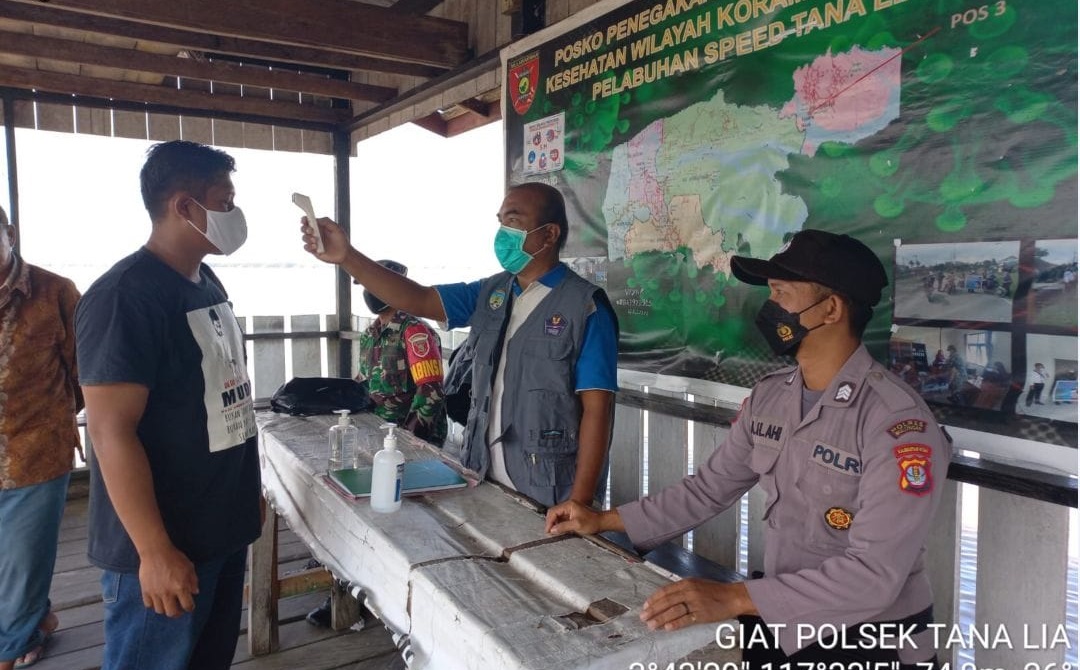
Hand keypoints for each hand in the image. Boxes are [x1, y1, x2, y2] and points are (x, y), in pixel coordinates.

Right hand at [137, 544, 198, 617]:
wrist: (156, 552)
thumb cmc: (175, 557)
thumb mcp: (189, 567)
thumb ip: (193, 580)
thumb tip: (194, 592)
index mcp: (180, 587)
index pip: (187, 605)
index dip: (190, 608)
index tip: (190, 606)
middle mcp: (167, 593)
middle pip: (172, 613)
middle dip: (177, 613)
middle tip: (179, 609)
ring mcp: (155, 593)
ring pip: (160, 610)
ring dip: (165, 608)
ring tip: (168, 603)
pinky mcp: (145, 591)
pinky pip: (148, 604)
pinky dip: (153, 604)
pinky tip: (157, 599)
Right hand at [300, 216, 350, 263]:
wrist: (344, 253)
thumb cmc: (341, 240)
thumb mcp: (336, 228)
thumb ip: (326, 222)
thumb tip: (316, 219)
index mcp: (319, 226)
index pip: (309, 221)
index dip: (304, 219)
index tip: (305, 220)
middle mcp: (315, 233)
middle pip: (303, 228)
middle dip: (305, 228)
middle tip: (311, 231)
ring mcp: (313, 242)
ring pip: (304, 238)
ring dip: (307, 238)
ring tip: (315, 240)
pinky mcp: (313, 250)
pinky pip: (306, 247)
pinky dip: (308, 246)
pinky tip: (315, 247)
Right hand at [545, 500, 614, 535]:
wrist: (601, 522)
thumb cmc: (592, 522)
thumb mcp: (577, 525)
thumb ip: (563, 527)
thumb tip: (552, 529)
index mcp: (569, 505)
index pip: (553, 511)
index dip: (549, 522)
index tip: (548, 531)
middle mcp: (568, 505)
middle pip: (554, 513)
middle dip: (551, 522)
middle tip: (549, 532)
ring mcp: (570, 509)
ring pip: (557, 516)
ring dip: (555, 524)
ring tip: (554, 532)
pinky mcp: (572, 514)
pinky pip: (562, 518)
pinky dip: (559, 524)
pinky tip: (560, 530)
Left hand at [640, 579, 755, 630]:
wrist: (733, 597)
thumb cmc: (714, 591)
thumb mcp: (697, 584)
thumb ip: (682, 589)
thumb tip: (666, 597)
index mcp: (686, 583)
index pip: (665, 591)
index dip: (654, 599)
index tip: (645, 606)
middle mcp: (689, 591)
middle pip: (666, 601)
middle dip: (653, 610)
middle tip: (643, 618)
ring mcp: (695, 603)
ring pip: (673, 611)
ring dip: (660, 619)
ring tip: (651, 625)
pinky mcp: (702, 614)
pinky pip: (686, 620)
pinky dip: (675, 624)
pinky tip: (667, 628)